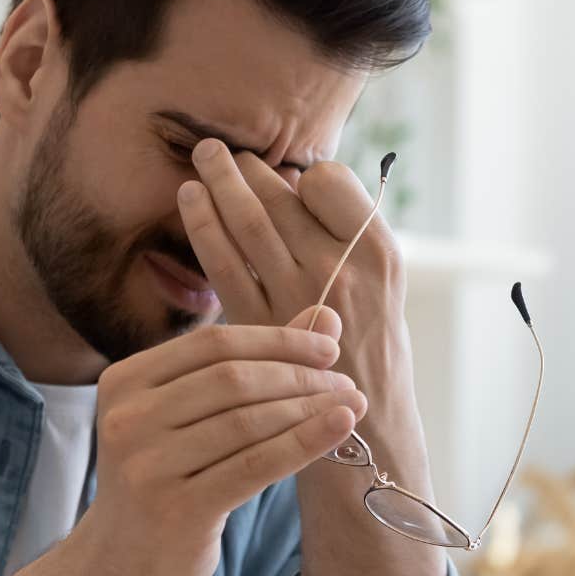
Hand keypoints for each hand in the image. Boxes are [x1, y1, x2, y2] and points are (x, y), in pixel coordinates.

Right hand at [70, 317, 367, 575]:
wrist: (118, 571)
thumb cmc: (164, 484)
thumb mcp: (191, 420)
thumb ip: (250, 366)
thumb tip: (324, 317)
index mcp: (124, 381)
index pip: (213, 343)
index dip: (277, 340)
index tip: (328, 348)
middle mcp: (128, 418)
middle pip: (232, 378)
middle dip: (299, 376)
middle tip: (346, 383)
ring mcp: (147, 465)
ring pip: (247, 421)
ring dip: (309, 409)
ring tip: (351, 406)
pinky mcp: (176, 510)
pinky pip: (255, 465)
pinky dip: (304, 442)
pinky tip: (339, 428)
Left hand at [177, 139, 403, 339]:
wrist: (366, 426)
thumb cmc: (372, 350)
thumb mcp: (384, 286)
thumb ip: (346, 237)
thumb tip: (293, 183)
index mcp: (379, 252)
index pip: (328, 182)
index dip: (303, 175)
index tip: (288, 178)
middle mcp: (340, 269)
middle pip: (282, 197)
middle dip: (245, 167)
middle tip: (218, 149)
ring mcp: (298, 296)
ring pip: (248, 222)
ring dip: (219, 183)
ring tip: (202, 158)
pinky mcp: (260, 324)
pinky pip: (224, 262)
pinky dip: (203, 226)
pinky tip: (190, 201)